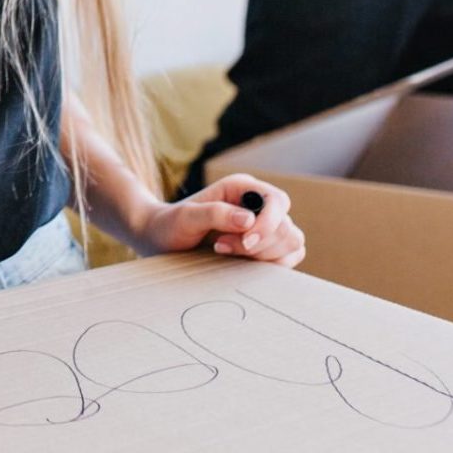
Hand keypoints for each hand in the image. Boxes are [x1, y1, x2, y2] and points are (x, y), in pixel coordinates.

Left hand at [139, 174, 303, 267]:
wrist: (161, 239)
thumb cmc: (171, 223)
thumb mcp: (186, 217)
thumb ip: (215, 214)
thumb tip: (248, 220)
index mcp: (241, 188)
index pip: (277, 201)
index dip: (268, 224)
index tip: (246, 242)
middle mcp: (257, 204)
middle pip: (286, 226)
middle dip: (260, 244)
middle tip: (222, 248)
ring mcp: (264, 225)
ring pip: (292, 242)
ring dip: (265, 255)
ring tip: (227, 252)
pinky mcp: (265, 246)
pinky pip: (289, 256)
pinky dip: (273, 264)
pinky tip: (243, 263)